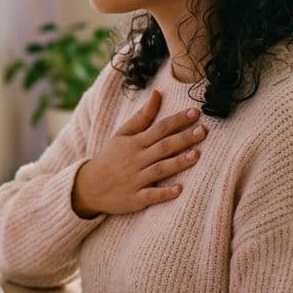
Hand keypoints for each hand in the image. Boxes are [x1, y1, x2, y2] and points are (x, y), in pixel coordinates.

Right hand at [71, 90, 205, 216]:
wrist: (89, 186)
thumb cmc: (110, 157)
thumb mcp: (122, 134)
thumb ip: (142, 116)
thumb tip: (158, 93)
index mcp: (135, 143)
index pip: (159, 128)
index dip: (178, 120)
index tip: (196, 113)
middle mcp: (136, 160)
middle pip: (163, 147)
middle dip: (183, 139)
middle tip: (203, 131)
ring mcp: (135, 180)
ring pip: (159, 170)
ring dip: (178, 163)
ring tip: (196, 155)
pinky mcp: (135, 199)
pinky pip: (150, 196)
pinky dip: (164, 193)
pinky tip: (179, 190)